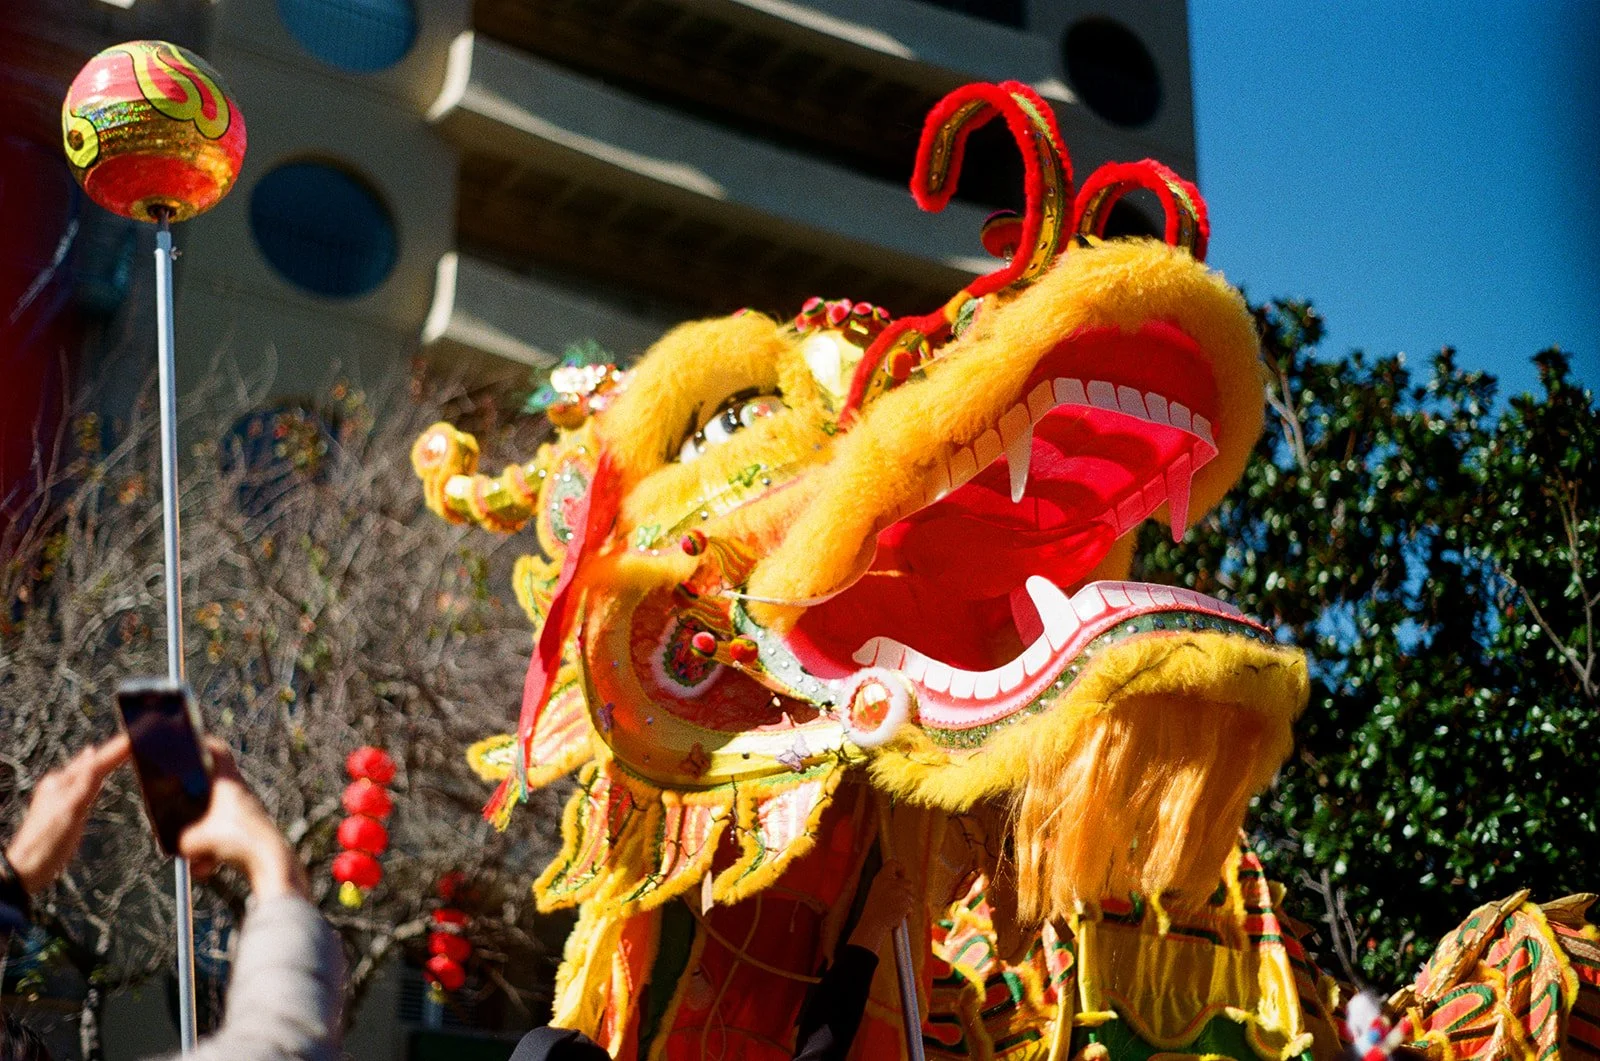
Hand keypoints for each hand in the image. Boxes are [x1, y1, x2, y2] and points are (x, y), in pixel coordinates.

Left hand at [6, 736, 130, 892]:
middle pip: (92, 763)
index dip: (116, 749)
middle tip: (133, 739)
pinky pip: (87, 785)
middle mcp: (60, 786)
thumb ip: (84, 781)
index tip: (135, 737)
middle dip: (112, 751)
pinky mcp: (67, 809)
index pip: (96, 761)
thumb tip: (93, 752)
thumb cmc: (47, 841)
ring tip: (121, 751)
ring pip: (89, 773)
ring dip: (105, 761)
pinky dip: (98, 776)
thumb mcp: (70, 809)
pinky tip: (99, 776)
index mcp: (61, 783)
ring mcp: (63, 797)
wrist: (28, 868)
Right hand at [177, 740, 307, 901]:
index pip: (217, 751)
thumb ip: (178, 839)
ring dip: (202, 840)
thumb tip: (177, 844)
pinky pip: (224, 840)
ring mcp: (245, 812)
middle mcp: (240, 793)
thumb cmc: (237, 842)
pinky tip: (208, 870)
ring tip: (198, 859)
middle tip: (175, 810)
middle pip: (210, 789)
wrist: (271, 863)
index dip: (201, 744)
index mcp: (229, 782)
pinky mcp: (250, 832)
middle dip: (191, 805)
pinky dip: (213, 854)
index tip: (187, 743)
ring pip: (215, 819)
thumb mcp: (195, 840)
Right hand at [849, 859, 917, 951]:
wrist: (873, 924)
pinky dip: (907, 913)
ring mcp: (900, 892)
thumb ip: (887, 883)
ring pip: (910, 896)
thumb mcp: (876, 891)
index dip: (900, 867)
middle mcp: (891, 883)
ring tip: (895, 911)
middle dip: (906, 892)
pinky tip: (897, 917)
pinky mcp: (906, 903)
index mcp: (881, 878)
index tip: (901, 874)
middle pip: (908, 882)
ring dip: (906, 904)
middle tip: (899, 900)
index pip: (893, 863)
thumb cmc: (873, 910)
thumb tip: (901, 880)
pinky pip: (911, 907)